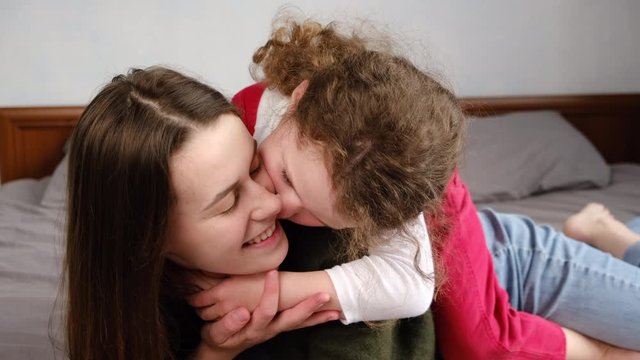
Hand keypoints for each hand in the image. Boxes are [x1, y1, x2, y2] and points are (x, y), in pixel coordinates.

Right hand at [196, 270, 338, 358]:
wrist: (222, 349)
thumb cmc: (218, 337)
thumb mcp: (216, 333)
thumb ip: (227, 325)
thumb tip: (242, 312)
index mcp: (253, 329)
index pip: (266, 310)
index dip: (270, 293)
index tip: (273, 273)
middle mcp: (269, 330)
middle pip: (291, 320)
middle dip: (308, 307)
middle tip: (323, 295)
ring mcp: (276, 329)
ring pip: (299, 323)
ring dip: (317, 315)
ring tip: (334, 308)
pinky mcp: (279, 327)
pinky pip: (300, 324)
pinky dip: (315, 319)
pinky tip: (330, 314)